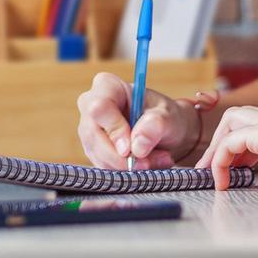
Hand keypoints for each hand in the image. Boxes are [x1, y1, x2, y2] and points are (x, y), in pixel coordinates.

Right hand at [76, 72, 199, 169]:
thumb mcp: (168, 116)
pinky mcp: (92, 150)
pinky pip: (102, 166)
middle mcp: (91, 105)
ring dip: (128, 166)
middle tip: (148, 163)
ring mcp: (89, 129)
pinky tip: (145, 165)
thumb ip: (155, 125)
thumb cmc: (165, 117)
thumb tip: (137, 145)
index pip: (99, 107)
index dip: (114, 130)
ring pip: (98, 154)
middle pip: (93, 135)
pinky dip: (125, 172)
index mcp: (108, 86)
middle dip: (122, 156)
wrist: (166, 133)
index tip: (131, 149)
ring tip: (156, 160)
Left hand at [194, 105, 257, 188]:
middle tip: (211, 166)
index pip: (253, 121)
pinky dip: (219, 160)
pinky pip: (230, 143)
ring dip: (216, 146)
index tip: (236, 165)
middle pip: (237, 115)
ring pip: (230, 121)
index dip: (239, 140)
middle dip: (220, 137)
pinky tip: (222, 181)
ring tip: (209, 173)